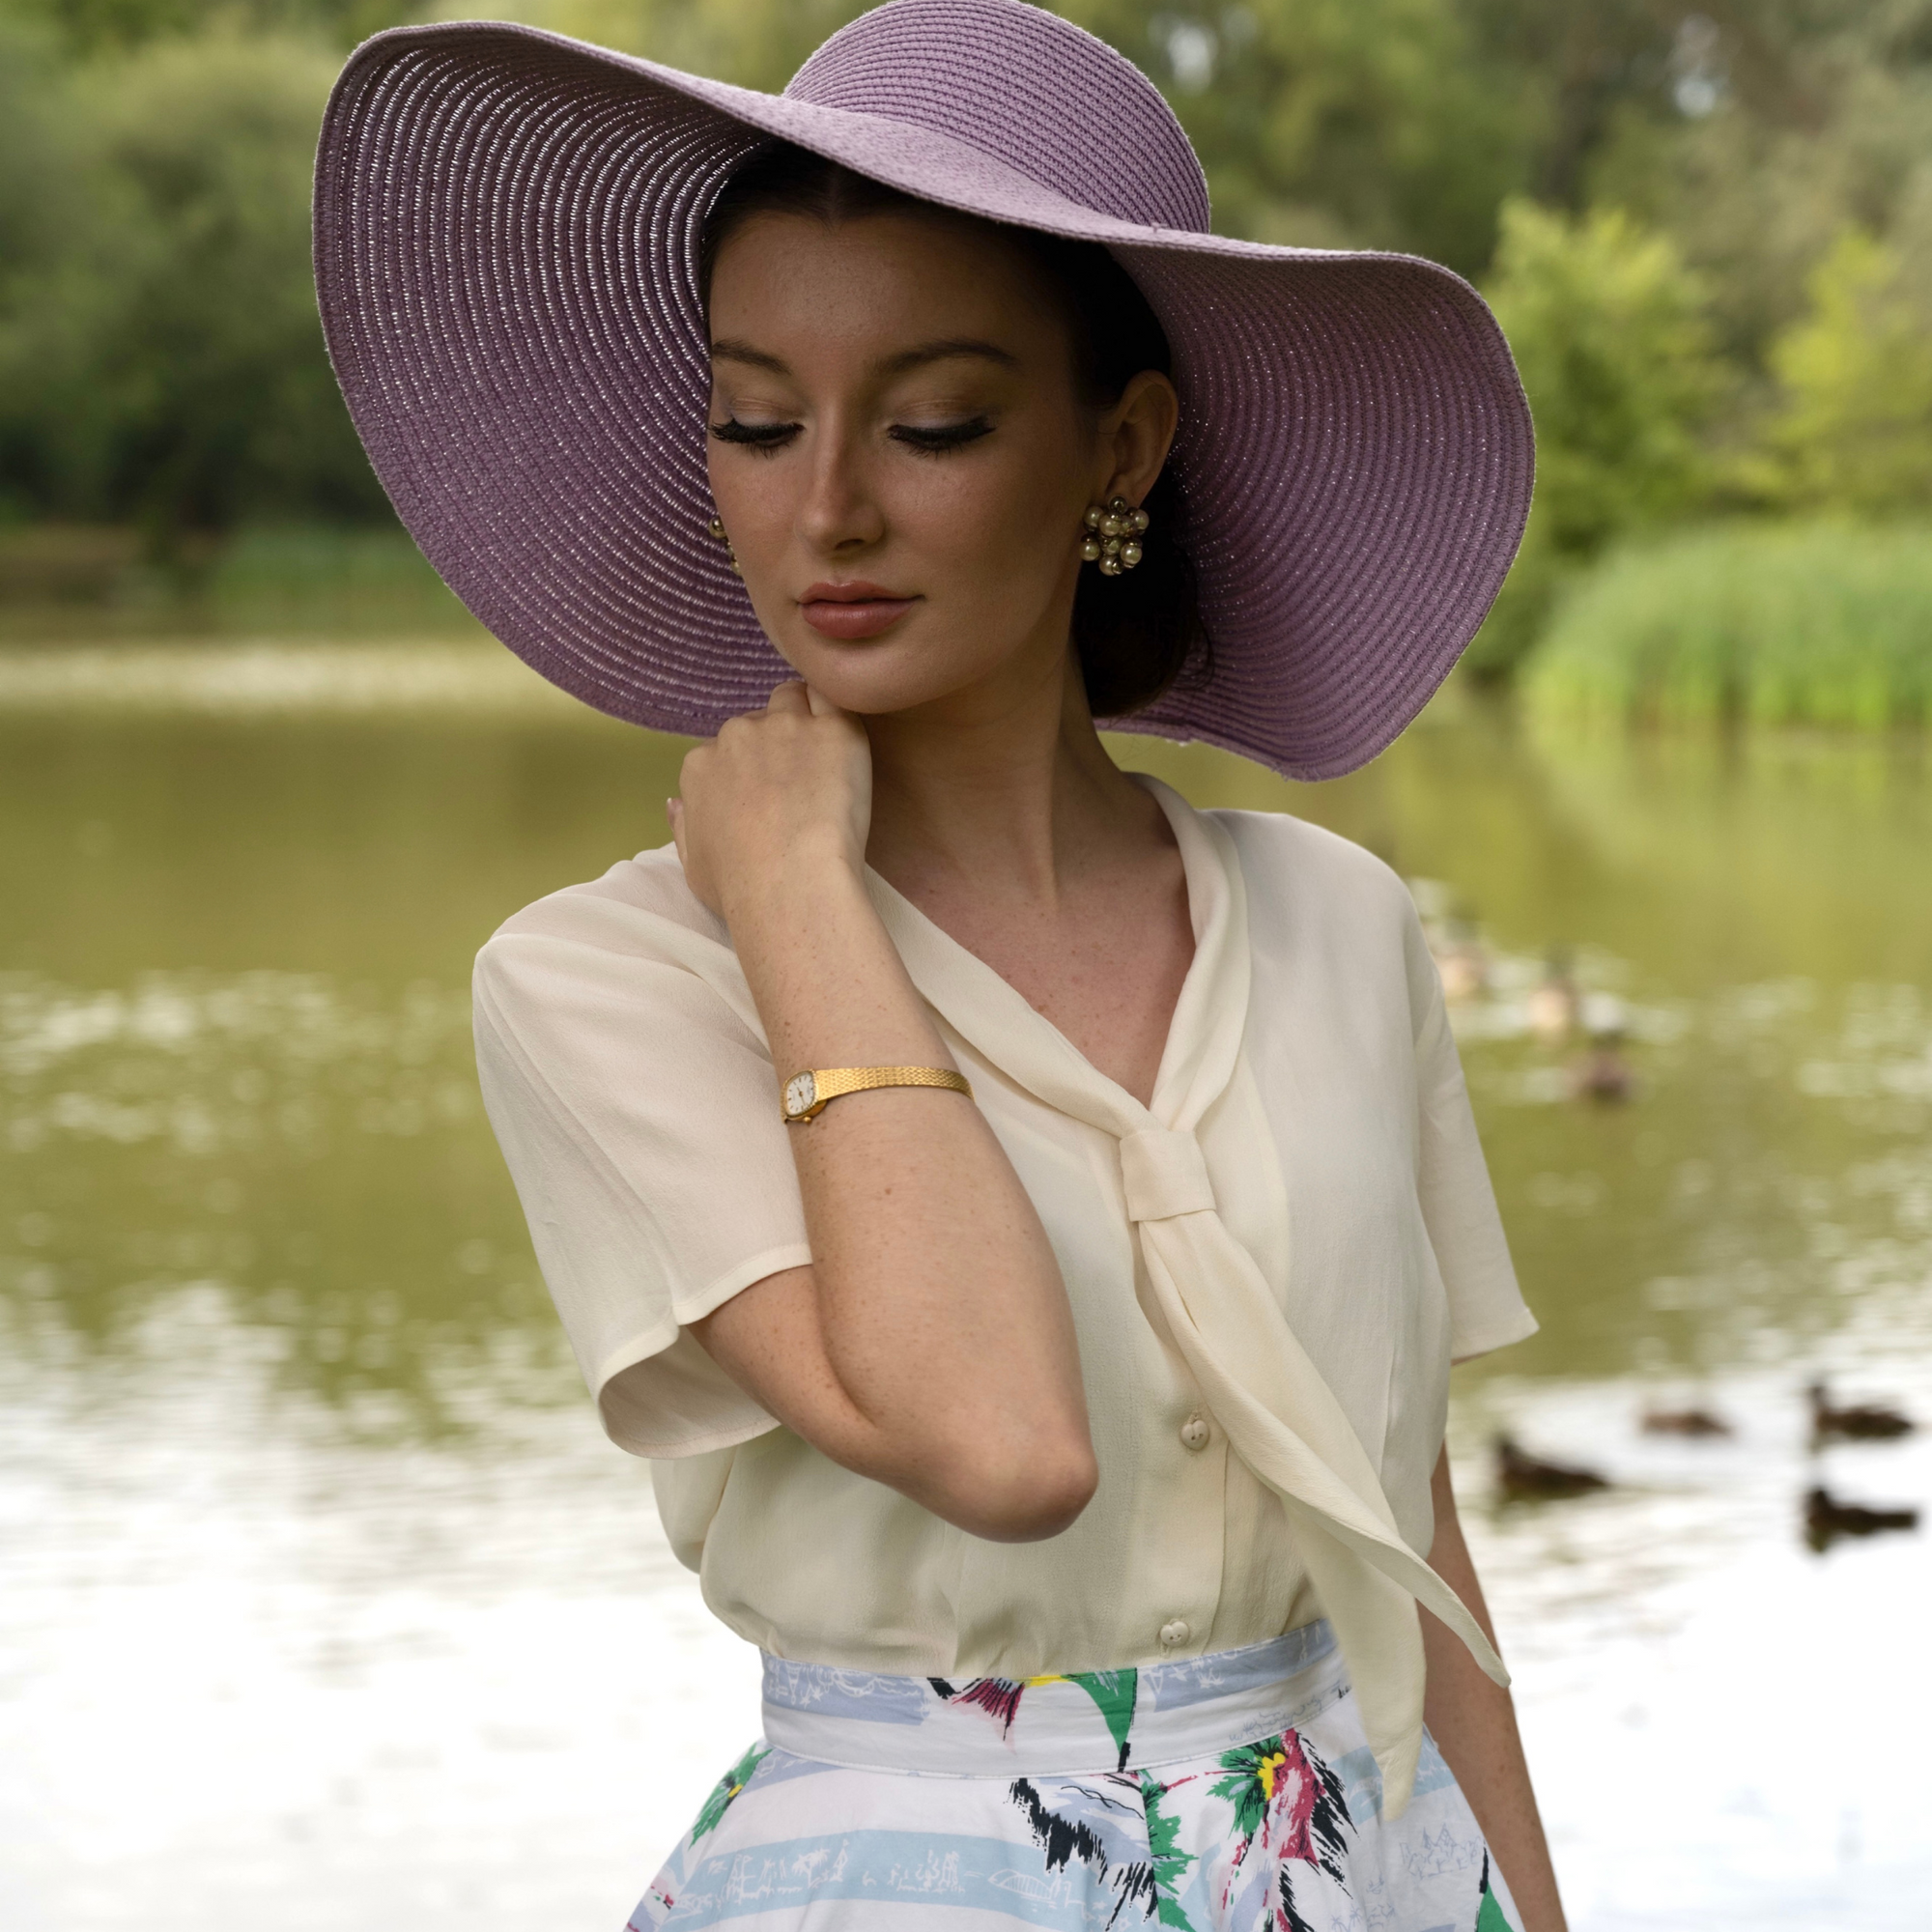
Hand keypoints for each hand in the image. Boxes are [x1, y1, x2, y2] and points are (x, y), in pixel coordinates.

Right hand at [669, 682, 871, 922]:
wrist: (791, 884)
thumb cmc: (740, 888)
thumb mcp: (693, 867)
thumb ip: (683, 828)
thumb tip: (675, 804)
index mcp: (701, 765)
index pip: (724, 750)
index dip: (748, 769)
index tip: (768, 794)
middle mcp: (736, 735)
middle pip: (757, 721)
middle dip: (775, 742)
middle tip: (800, 781)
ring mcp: (785, 727)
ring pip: (792, 699)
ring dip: (803, 717)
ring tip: (823, 755)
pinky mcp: (832, 730)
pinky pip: (833, 701)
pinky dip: (837, 712)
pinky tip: (844, 741)